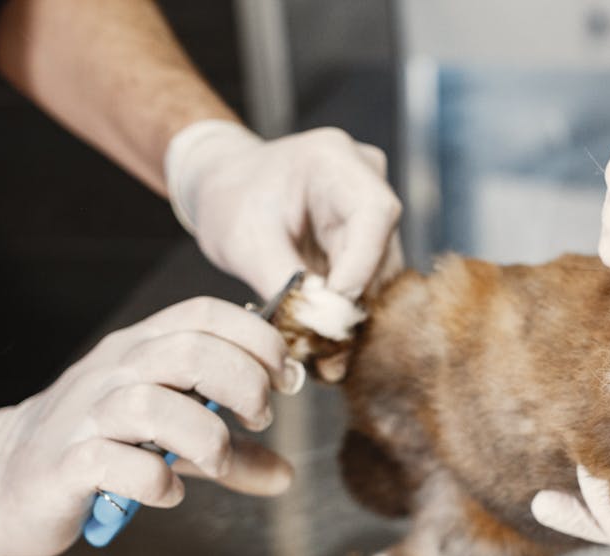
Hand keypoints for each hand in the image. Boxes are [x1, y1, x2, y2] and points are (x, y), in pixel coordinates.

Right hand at [0, 297, 304, 555]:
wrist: (0, 479)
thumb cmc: (98, 449)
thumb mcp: (173, 442)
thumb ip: (231, 454)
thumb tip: (287, 475)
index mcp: (142, 348)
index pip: (206, 313)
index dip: (258, 340)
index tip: (284, 381)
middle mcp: (114, 371)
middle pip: (191, 351)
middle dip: (244, 386)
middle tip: (257, 421)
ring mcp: (86, 415)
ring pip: (154, 404)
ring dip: (206, 439)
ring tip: (218, 461)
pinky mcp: (66, 464)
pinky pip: (117, 463)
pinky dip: (157, 483)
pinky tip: (169, 493)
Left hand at [165, 120, 402, 340]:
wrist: (227, 190)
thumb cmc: (232, 200)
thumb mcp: (245, 242)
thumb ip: (284, 283)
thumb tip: (319, 328)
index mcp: (335, 160)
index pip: (374, 215)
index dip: (361, 267)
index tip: (333, 311)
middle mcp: (367, 179)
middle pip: (382, 249)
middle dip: (352, 298)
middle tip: (321, 341)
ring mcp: (372, 208)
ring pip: (382, 271)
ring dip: (350, 308)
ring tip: (315, 338)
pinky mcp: (370, 237)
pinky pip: (371, 279)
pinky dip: (346, 305)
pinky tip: (319, 323)